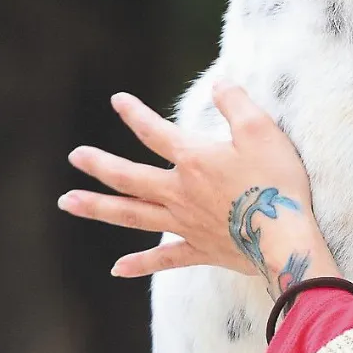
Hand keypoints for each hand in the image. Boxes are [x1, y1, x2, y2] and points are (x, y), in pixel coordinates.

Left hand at [58, 84, 340, 294]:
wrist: (284, 238)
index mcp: (193, 160)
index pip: (155, 132)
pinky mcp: (200, 250)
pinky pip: (164, 259)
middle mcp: (180, 192)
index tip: (116, 101)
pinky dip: (139, 264)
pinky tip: (116, 269)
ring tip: (68, 202)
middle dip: (99, 165)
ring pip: (132, 215)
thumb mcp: (262, 131)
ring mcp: (186, 224)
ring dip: (98, 208)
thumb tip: (219, 83)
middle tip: (74, 156)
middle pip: (129, 177)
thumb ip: (237, 104)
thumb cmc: (276, 183)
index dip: (134, 114)